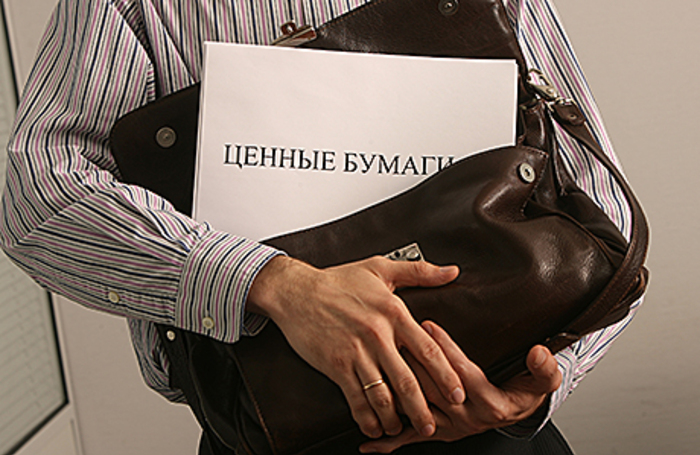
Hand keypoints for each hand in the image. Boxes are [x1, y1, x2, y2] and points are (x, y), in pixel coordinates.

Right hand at [246, 256, 465, 438]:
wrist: (295, 291)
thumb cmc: (337, 280)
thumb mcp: (381, 268)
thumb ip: (419, 271)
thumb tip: (452, 272)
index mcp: (393, 312)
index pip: (428, 349)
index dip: (446, 375)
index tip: (457, 392)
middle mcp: (377, 335)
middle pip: (408, 381)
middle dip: (424, 409)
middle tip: (433, 425)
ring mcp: (356, 352)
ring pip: (382, 396)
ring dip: (395, 419)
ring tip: (402, 428)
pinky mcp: (336, 365)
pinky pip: (356, 398)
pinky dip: (367, 417)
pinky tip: (373, 426)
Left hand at [359, 321, 561, 452]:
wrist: (516, 413)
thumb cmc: (523, 391)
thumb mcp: (542, 381)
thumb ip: (543, 368)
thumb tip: (540, 353)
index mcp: (490, 403)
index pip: (464, 373)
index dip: (446, 349)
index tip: (428, 325)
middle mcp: (466, 418)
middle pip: (433, 391)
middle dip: (412, 362)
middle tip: (392, 336)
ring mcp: (449, 428)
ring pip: (417, 410)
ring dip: (396, 393)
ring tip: (374, 369)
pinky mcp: (437, 434)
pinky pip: (411, 440)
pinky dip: (389, 442)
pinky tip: (368, 444)